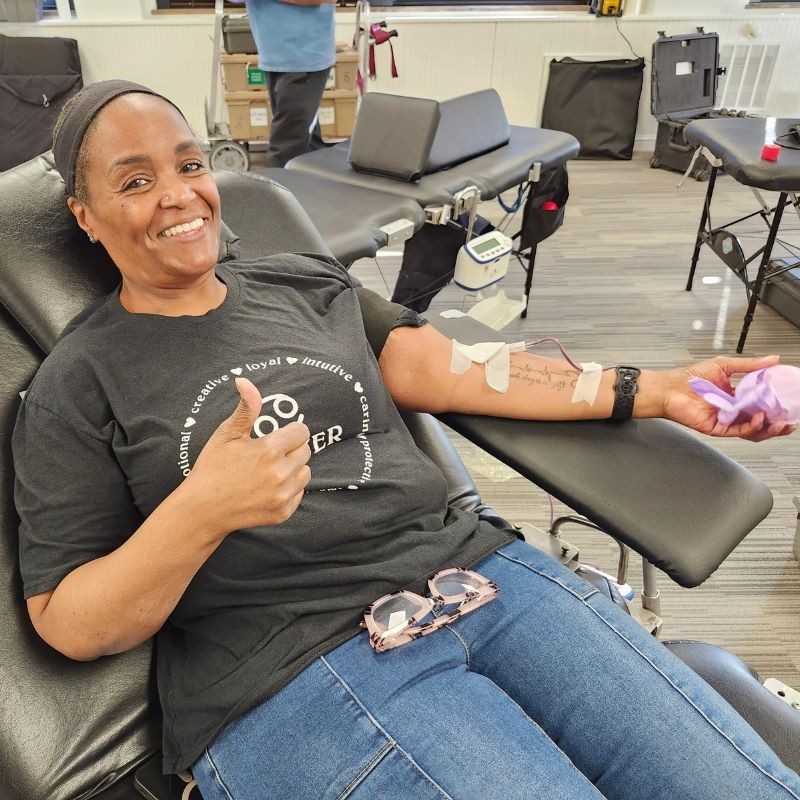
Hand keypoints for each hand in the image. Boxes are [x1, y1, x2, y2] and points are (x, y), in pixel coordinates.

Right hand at [185, 377, 311, 533]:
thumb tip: (245, 381)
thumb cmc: (212, 468)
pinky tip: (267, 488)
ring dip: (293, 469)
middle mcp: (281, 474)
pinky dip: (289, 489)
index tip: (274, 437)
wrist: (202, 510)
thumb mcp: (227, 434)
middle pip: (306, 451)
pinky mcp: (284, 513)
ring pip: (305, 472)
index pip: (301, 431)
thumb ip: (246, 408)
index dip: (288, 432)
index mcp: (269, 450)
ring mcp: (283, 495)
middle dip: (291, 449)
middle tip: (268, 455)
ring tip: (268, 471)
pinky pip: (299, 493)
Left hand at [657, 355, 796, 440]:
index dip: (777, 405)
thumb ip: (750, 365)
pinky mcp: (718, 428)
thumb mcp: (725, 365)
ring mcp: (727, 419)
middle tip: (791, 419)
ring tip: (781, 422)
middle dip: (779, 422)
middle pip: (762, 420)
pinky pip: (739, 430)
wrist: (670, 388)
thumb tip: (773, 359)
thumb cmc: (690, 377)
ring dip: (769, 428)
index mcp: (737, 395)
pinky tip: (759, 418)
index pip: (763, 403)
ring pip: (753, 429)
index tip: (790, 402)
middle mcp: (734, 409)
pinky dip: (751, 426)